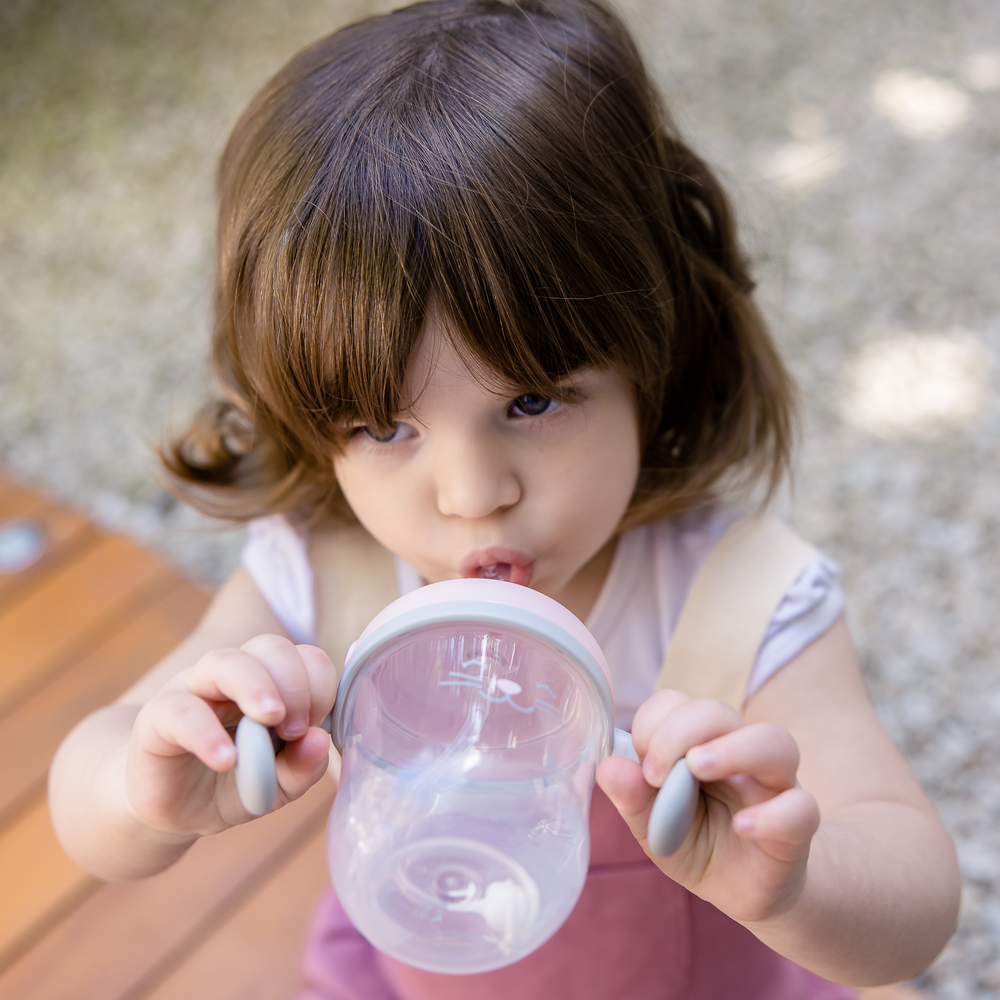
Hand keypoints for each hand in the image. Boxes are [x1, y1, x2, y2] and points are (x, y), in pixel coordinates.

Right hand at [125, 635, 336, 836]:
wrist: (175, 811)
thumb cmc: (233, 785)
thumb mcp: (277, 786)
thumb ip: (302, 766)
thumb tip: (320, 740)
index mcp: (271, 682)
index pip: (305, 657)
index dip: (318, 685)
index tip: (316, 725)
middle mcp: (234, 676)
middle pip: (269, 647)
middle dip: (294, 682)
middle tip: (297, 727)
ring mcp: (193, 689)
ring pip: (224, 661)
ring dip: (255, 686)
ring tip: (271, 719)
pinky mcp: (157, 716)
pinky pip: (181, 710)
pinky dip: (207, 733)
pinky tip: (226, 760)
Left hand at [596, 689, 820, 924]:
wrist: (744, 891)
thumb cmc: (699, 844)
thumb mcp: (654, 828)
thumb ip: (634, 798)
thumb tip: (607, 767)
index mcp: (699, 744)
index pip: (680, 703)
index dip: (655, 722)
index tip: (641, 761)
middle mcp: (740, 754)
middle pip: (720, 712)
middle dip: (681, 731)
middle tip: (657, 772)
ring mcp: (774, 785)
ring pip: (774, 742)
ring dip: (732, 749)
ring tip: (698, 770)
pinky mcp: (798, 826)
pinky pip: (802, 808)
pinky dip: (772, 815)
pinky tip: (742, 826)